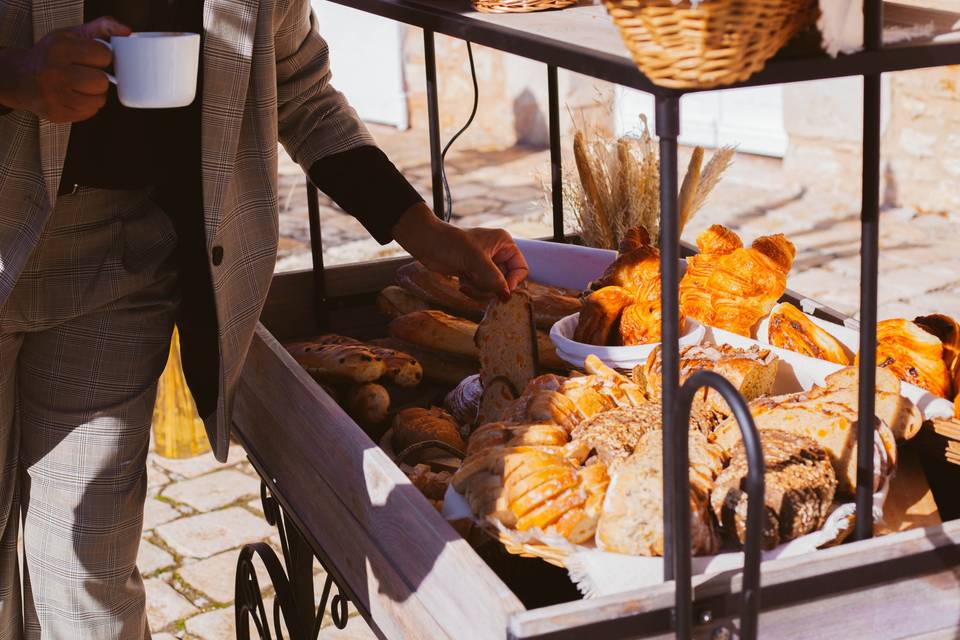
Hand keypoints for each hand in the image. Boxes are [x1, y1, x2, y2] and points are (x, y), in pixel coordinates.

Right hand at [0, 17, 130, 121]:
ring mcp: (54, 96)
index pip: (103, 55)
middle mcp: (54, 72)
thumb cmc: (52, 54)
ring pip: (99, 100)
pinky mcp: (57, 114)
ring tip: (81, 85)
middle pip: (101, 82)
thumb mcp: (71, 34)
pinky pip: (90, 112)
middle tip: (86, 73)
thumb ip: (101, 28)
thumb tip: (126, 31)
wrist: (21, 77)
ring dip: (95, 94)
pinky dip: (87, 105)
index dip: (102, 57)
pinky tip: (74, 96)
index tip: (92, 57)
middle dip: (99, 78)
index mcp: (59, 48)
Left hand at [392, 203, 528, 300]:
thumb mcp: (475, 260)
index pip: (521, 269)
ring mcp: (486, 265)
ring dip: (479, 289)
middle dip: (490, 286)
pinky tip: (462, 283)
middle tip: (476, 283)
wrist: (427, 244)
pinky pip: (482, 289)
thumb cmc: (451, 243)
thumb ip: (493, 278)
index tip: (502, 291)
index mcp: (505, 244)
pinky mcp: (475, 273)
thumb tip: (507, 296)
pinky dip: (472, 289)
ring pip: (493, 288)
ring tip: (466, 282)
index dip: (513, 282)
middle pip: (506, 282)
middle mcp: (498, 254)